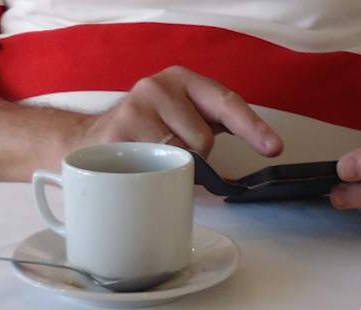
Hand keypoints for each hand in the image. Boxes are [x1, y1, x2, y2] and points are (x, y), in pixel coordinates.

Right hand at [70, 66, 282, 159]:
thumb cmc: (142, 138)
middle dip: (196, 159)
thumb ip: (208, 135)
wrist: (87, 141)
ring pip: (179, 153)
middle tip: (173, 156)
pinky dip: (150, 171)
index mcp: (185, 81)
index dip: (253, 127)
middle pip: (204, 138)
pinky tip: (136, 163)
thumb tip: (238, 178)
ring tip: (150, 159)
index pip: (227, 104)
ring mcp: (139, 102)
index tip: (273, 147)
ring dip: (170, 166)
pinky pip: (153, 162)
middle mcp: (162, 83)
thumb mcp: (179, 126)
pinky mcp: (120, 126)